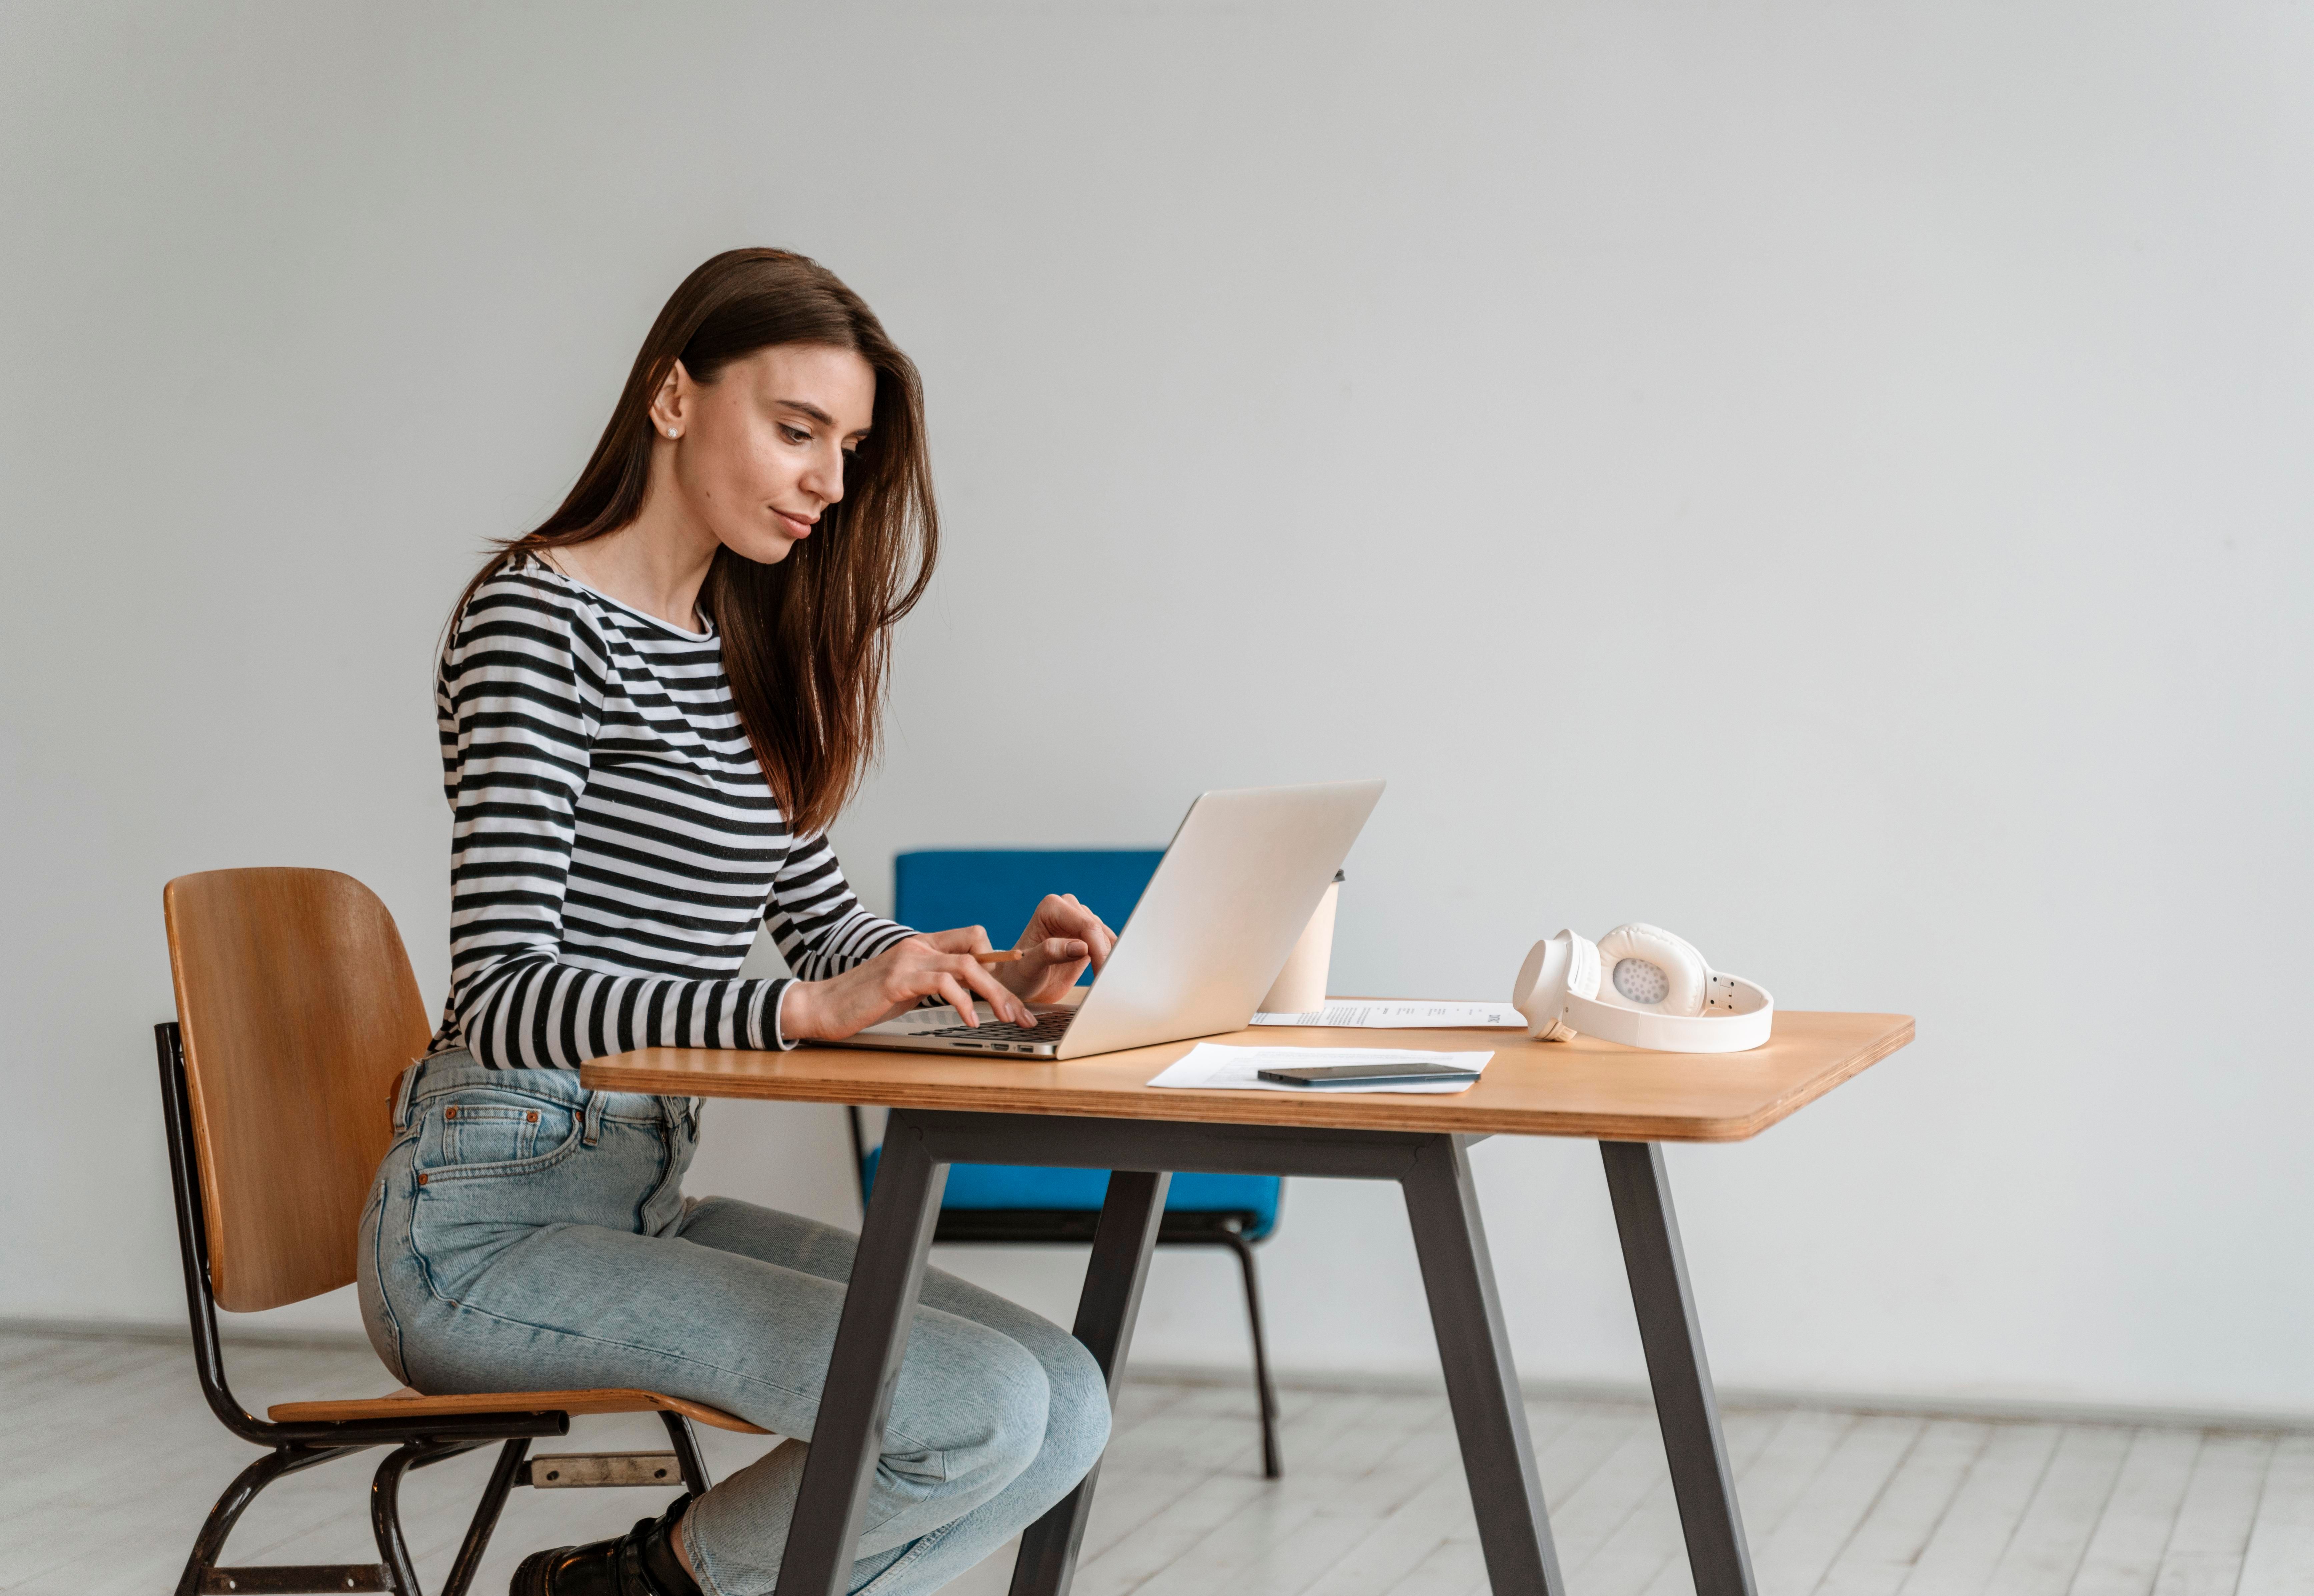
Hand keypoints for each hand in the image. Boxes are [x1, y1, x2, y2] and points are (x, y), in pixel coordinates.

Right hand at [780, 929, 1036, 1041]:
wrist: (821, 1006)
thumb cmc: (864, 1001)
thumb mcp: (906, 987)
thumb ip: (933, 982)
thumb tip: (965, 992)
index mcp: (922, 945)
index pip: (973, 939)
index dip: (998, 961)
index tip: (1012, 991)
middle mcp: (918, 946)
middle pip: (978, 955)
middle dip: (1006, 987)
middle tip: (1023, 1015)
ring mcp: (908, 960)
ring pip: (968, 967)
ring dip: (994, 994)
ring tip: (1008, 1017)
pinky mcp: (898, 979)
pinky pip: (942, 984)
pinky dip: (963, 1002)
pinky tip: (969, 1020)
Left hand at [989, 893, 1118, 1004]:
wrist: (1020, 984)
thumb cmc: (1018, 974)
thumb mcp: (1029, 966)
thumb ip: (1050, 953)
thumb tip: (1082, 946)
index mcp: (1051, 908)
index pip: (1086, 925)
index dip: (1097, 949)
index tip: (1100, 973)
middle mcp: (1067, 909)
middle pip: (1098, 931)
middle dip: (1104, 955)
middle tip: (1103, 982)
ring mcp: (1078, 922)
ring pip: (1106, 938)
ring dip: (1109, 958)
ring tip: (1104, 981)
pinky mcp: (1087, 937)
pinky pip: (1106, 945)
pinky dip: (1109, 959)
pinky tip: (1106, 974)